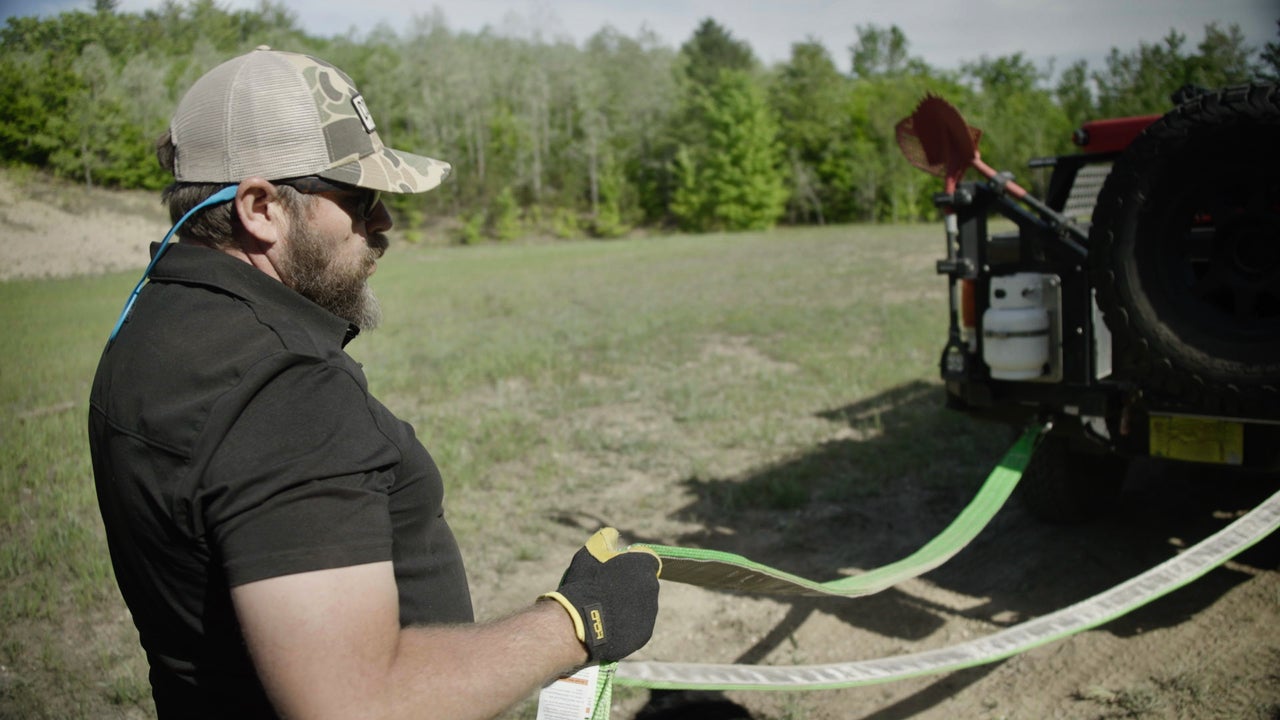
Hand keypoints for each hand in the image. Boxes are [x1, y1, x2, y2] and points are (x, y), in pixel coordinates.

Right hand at [540, 528, 660, 662]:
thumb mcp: (590, 553)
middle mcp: (652, 587)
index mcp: (644, 565)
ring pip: (642, 606)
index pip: (646, 561)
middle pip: (644, 584)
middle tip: (607, 592)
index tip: (618, 571)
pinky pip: (637, 625)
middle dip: (630, 586)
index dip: (632, 565)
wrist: (580, 623)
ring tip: (604, 611)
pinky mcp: (644, 633)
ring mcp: (650, 612)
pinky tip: (608, 625)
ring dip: (629, 606)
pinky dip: (626, 625)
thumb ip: (605, 540)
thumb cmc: (585, 584)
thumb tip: (613, 534)